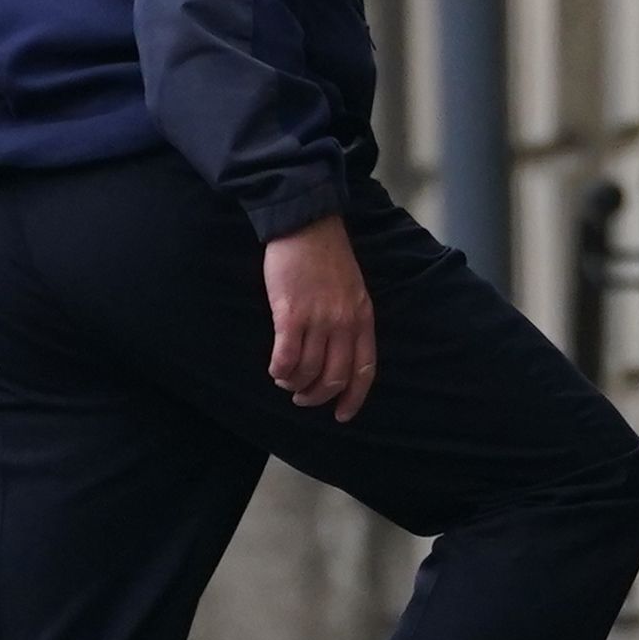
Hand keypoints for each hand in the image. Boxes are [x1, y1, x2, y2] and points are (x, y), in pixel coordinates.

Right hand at [264, 214, 375, 419]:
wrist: (306, 224)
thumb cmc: (326, 256)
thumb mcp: (353, 290)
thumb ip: (350, 320)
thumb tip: (337, 354)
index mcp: (363, 318)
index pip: (364, 370)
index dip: (353, 398)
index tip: (342, 415)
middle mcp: (344, 323)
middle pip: (334, 378)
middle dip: (316, 396)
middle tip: (302, 397)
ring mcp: (318, 319)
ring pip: (308, 372)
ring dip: (293, 383)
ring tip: (284, 378)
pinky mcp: (291, 314)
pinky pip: (286, 357)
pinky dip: (279, 369)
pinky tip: (274, 367)